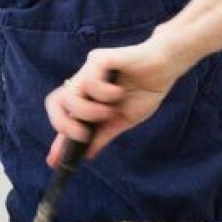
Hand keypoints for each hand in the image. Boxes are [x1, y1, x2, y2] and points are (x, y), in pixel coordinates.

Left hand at [44, 34, 188, 161]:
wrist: (166, 67)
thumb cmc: (146, 90)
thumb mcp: (123, 119)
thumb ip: (104, 134)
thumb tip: (87, 155)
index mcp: (87, 97)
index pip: (63, 115)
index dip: (57, 138)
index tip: (55, 162)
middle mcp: (83, 82)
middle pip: (55, 102)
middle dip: (65, 125)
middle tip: (83, 136)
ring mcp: (90, 69)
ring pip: (70, 96)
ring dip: (91, 111)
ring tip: (111, 110)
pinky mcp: (100, 59)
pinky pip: (90, 81)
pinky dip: (104, 94)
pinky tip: (119, 91)